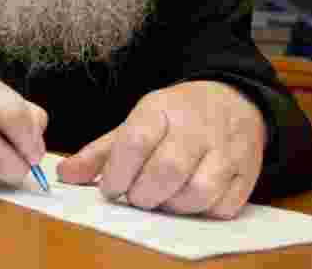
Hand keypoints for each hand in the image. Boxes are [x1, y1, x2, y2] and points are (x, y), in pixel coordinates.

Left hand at [56, 81, 266, 218]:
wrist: (233, 100)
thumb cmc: (175, 117)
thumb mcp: (136, 122)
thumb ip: (100, 152)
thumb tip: (64, 175)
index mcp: (161, 109)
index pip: (135, 141)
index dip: (118, 171)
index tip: (110, 187)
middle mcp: (196, 127)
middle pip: (167, 169)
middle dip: (144, 193)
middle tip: (136, 196)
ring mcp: (226, 150)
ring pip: (199, 191)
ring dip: (173, 205)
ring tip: (162, 199)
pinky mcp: (247, 172)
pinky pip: (224, 205)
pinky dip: (202, 211)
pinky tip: (189, 199)